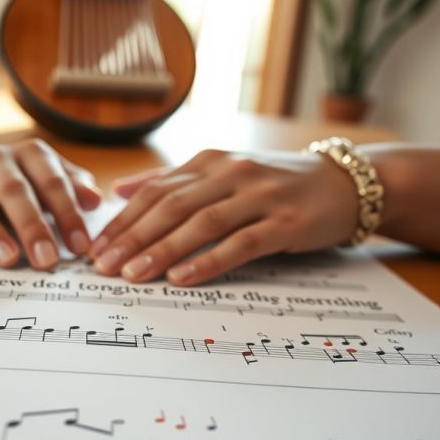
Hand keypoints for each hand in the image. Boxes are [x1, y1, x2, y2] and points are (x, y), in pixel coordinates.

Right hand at [0, 139, 101, 268]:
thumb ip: (73, 193)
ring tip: (17, 260)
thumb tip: (95, 199)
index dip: (69, 214)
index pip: (56, 181)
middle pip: (24, 188)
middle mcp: (4, 155)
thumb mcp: (48, 194)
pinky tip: (0, 255)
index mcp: (34, 154)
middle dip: (37, 225)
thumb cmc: (19, 196)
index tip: (81, 247)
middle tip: (49, 260)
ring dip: (8, 227)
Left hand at [88, 149, 357, 284]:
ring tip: (132, 274)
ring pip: (202, 224)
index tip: (94, 248)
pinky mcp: (286, 223)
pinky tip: (183, 278)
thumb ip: (173, 182)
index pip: (156, 191)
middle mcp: (232, 173)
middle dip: (133, 237)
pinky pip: (242, 244)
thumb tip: (119, 191)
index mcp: (210, 161)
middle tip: (103, 267)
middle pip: (172, 207)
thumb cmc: (276, 183)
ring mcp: (260, 197)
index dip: (123, 220)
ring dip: (163, 250)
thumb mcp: (222, 172)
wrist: (344, 183)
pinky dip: (209, 261)